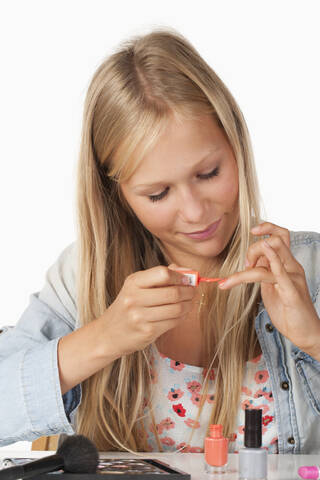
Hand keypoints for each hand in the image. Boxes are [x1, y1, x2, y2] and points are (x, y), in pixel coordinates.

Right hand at [100, 265, 195, 357]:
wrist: (109, 333)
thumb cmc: (128, 306)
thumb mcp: (137, 286)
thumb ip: (161, 276)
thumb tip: (188, 271)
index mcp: (133, 282)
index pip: (163, 273)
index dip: (180, 276)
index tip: (187, 279)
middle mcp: (134, 298)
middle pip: (173, 293)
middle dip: (189, 292)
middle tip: (193, 292)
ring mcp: (140, 316)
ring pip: (177, 309)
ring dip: (188, 305)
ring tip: (188, 303)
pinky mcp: (147, 332)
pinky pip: (173, 322)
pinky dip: (182, 317)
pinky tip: (180, 314)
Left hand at [218, 221, 319, 357]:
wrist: (304, 333)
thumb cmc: (288, 310)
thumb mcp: (270, 287)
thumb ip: (263, 272)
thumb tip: (250, 262)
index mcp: (288, 264)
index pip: (281, 235)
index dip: (267, 228)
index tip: (252, 232)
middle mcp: (293, 267)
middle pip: (276, 240)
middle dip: (253, 249)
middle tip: (245, 266)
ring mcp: (293, 279)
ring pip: (272, 255)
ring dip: (248, 263)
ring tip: (231, 280)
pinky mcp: (292, 293)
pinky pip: (280, 274)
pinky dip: (271, 261)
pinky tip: (258, 259)